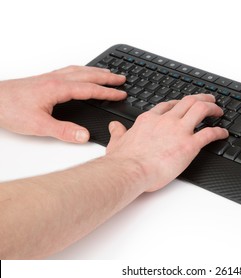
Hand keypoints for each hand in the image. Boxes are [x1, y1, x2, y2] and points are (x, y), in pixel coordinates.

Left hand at [0, 66, 125, 142]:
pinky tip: (80, 73)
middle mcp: (55, 80)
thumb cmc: (9, 109)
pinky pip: (68, 70)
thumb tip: (84, 135)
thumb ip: (64, 131)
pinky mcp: (43, 80)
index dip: (108, 92)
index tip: (121, 93)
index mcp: (58, 89)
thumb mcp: (38, 126)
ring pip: (78, 70)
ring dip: (95, 71)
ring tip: (106, 72)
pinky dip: (81, 70)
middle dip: (107, 77)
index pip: (90, 89)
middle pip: (87, 74)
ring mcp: (49, 78)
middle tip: (121, 78)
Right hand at [105, 94, 228, 191]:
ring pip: (201, 109)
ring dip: (212, 108)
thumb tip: (114, 126)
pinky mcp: (189, 145)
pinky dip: (219, 132)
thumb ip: (118, 132)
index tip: (184, 104)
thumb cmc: (123, 160)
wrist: (130, 170)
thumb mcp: (117, 141)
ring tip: (218, 111)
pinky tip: (223, 133)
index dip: (179, 103)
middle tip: (208, 100)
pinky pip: (209, 133)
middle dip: (201, 98)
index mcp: (150, 119)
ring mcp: (179, 131)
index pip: (168, 105)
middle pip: (188, 101)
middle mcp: (166, 121)